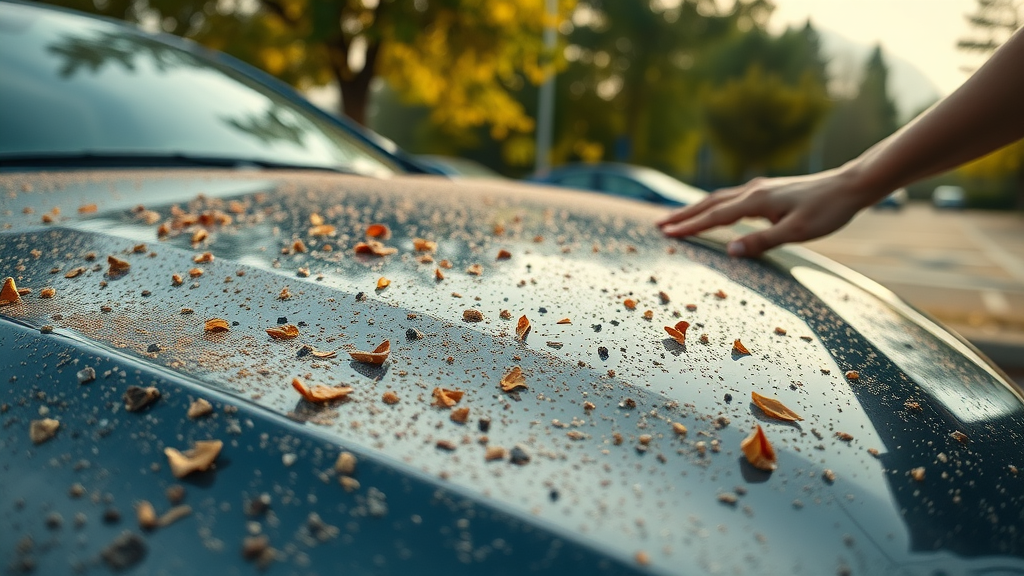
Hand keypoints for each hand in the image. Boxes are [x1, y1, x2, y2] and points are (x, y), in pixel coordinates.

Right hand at [656, 169, 876, 257]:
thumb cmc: (827, 211)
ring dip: (696, 209)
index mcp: (756, 201)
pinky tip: (714, 211)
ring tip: (678, 218)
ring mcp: (761, 188)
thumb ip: (762, 242)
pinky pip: (732, 198)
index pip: (715, 216)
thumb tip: (729, 251)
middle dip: (684, 215)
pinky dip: (714, 205)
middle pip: (709, 202)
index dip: (690, 226)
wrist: (851, 185)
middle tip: (659, 225)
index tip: (667, 233)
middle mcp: (754, 191)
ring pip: (719, 198)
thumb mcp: (796, 232)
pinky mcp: (769, 191)